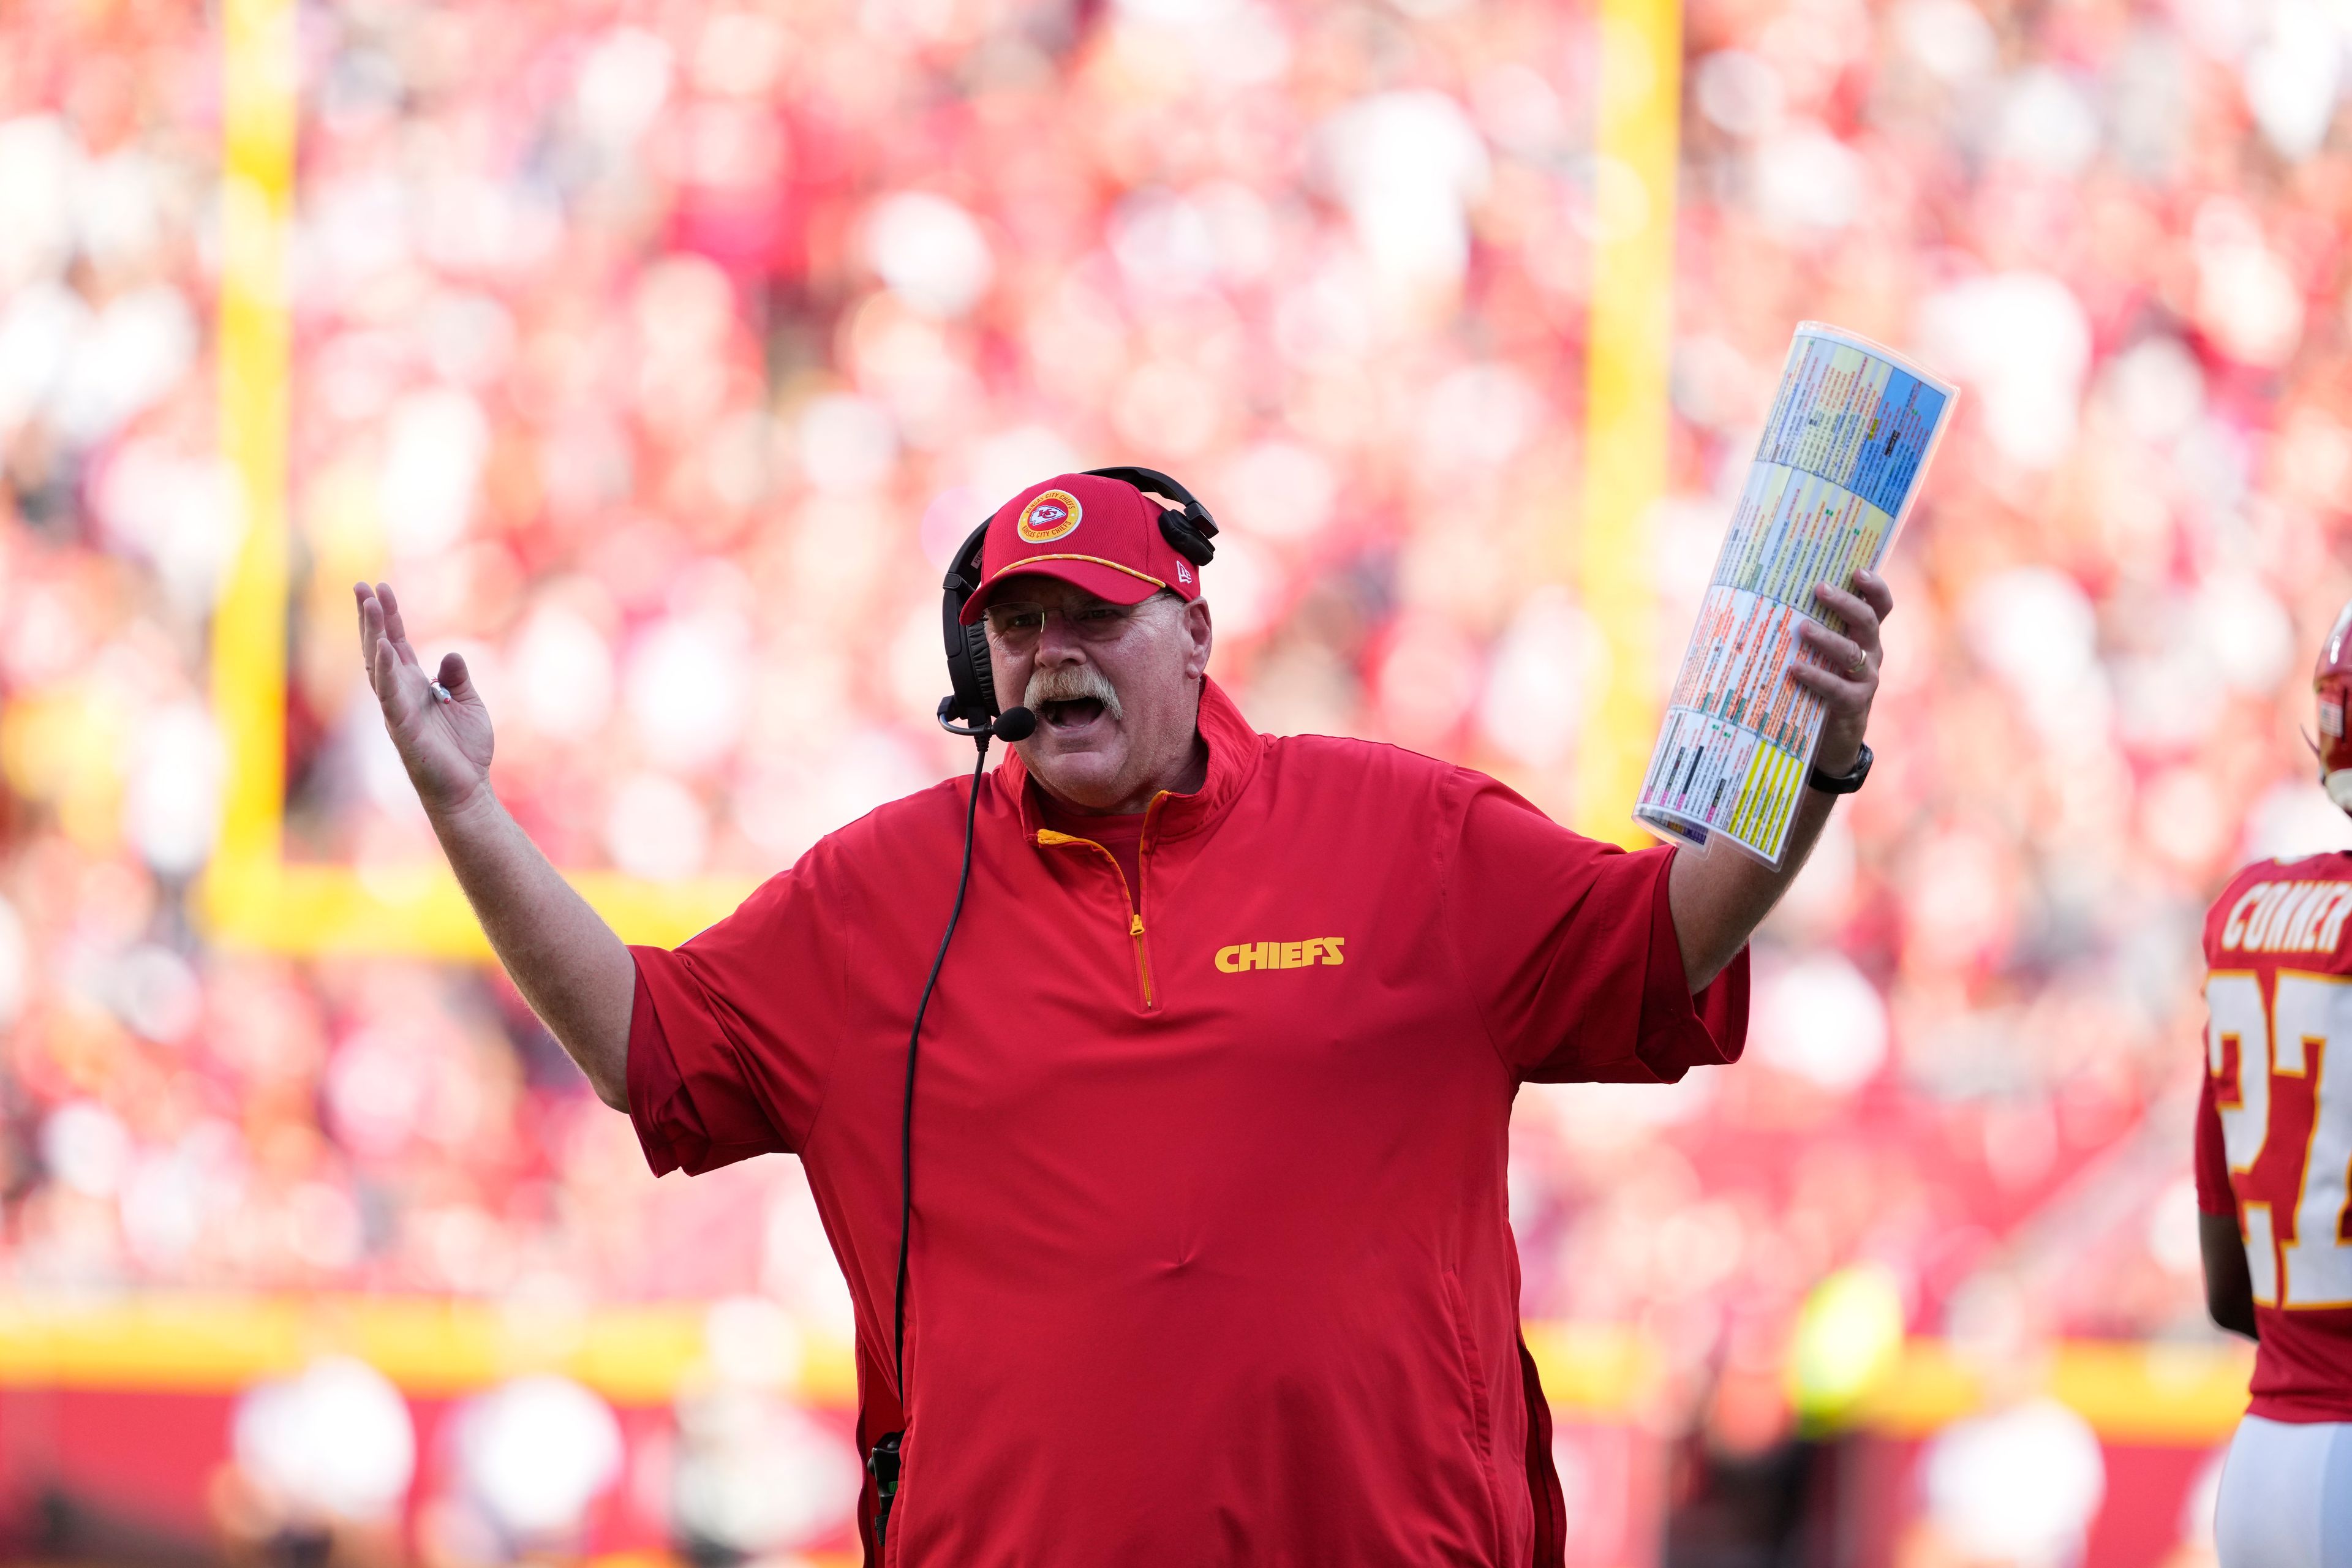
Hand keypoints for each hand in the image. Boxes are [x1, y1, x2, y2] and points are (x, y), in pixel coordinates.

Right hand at [356, 581, 494, 817]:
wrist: (468, 789)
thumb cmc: (465, 751)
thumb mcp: (468, 704)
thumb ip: (457, 678)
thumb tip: (448, 654)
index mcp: (415, 686)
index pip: (396, 644)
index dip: (388, 616)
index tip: (380, 588)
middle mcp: (400, 694)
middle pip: (379, 646)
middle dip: (370, 616)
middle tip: (360, 585)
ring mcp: (397, 709)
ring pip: (378, 664)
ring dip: (372, 633)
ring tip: (368, 603)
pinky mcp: (401, 726)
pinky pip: (389, 693)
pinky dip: (385, 669)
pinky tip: (382, 645)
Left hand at [1788, 568, 1891, 775]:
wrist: (1831, 737)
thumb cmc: (1819, 685)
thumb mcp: (1819, 654)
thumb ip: (1808, 629)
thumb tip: (1768, 598)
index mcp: (1864, 637)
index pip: (1879, 606)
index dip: (1874, 587)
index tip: (1857, 570)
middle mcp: (1870, 654)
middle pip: (1867, 621)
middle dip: (1845, 603)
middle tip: (1819, 589)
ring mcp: (1866, 680)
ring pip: (1852, 653)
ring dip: (1827, 638)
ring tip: (1802, 628)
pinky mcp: (1854, 704)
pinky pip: (1837, 688)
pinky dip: (1816, 677)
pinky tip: (1795, 669)